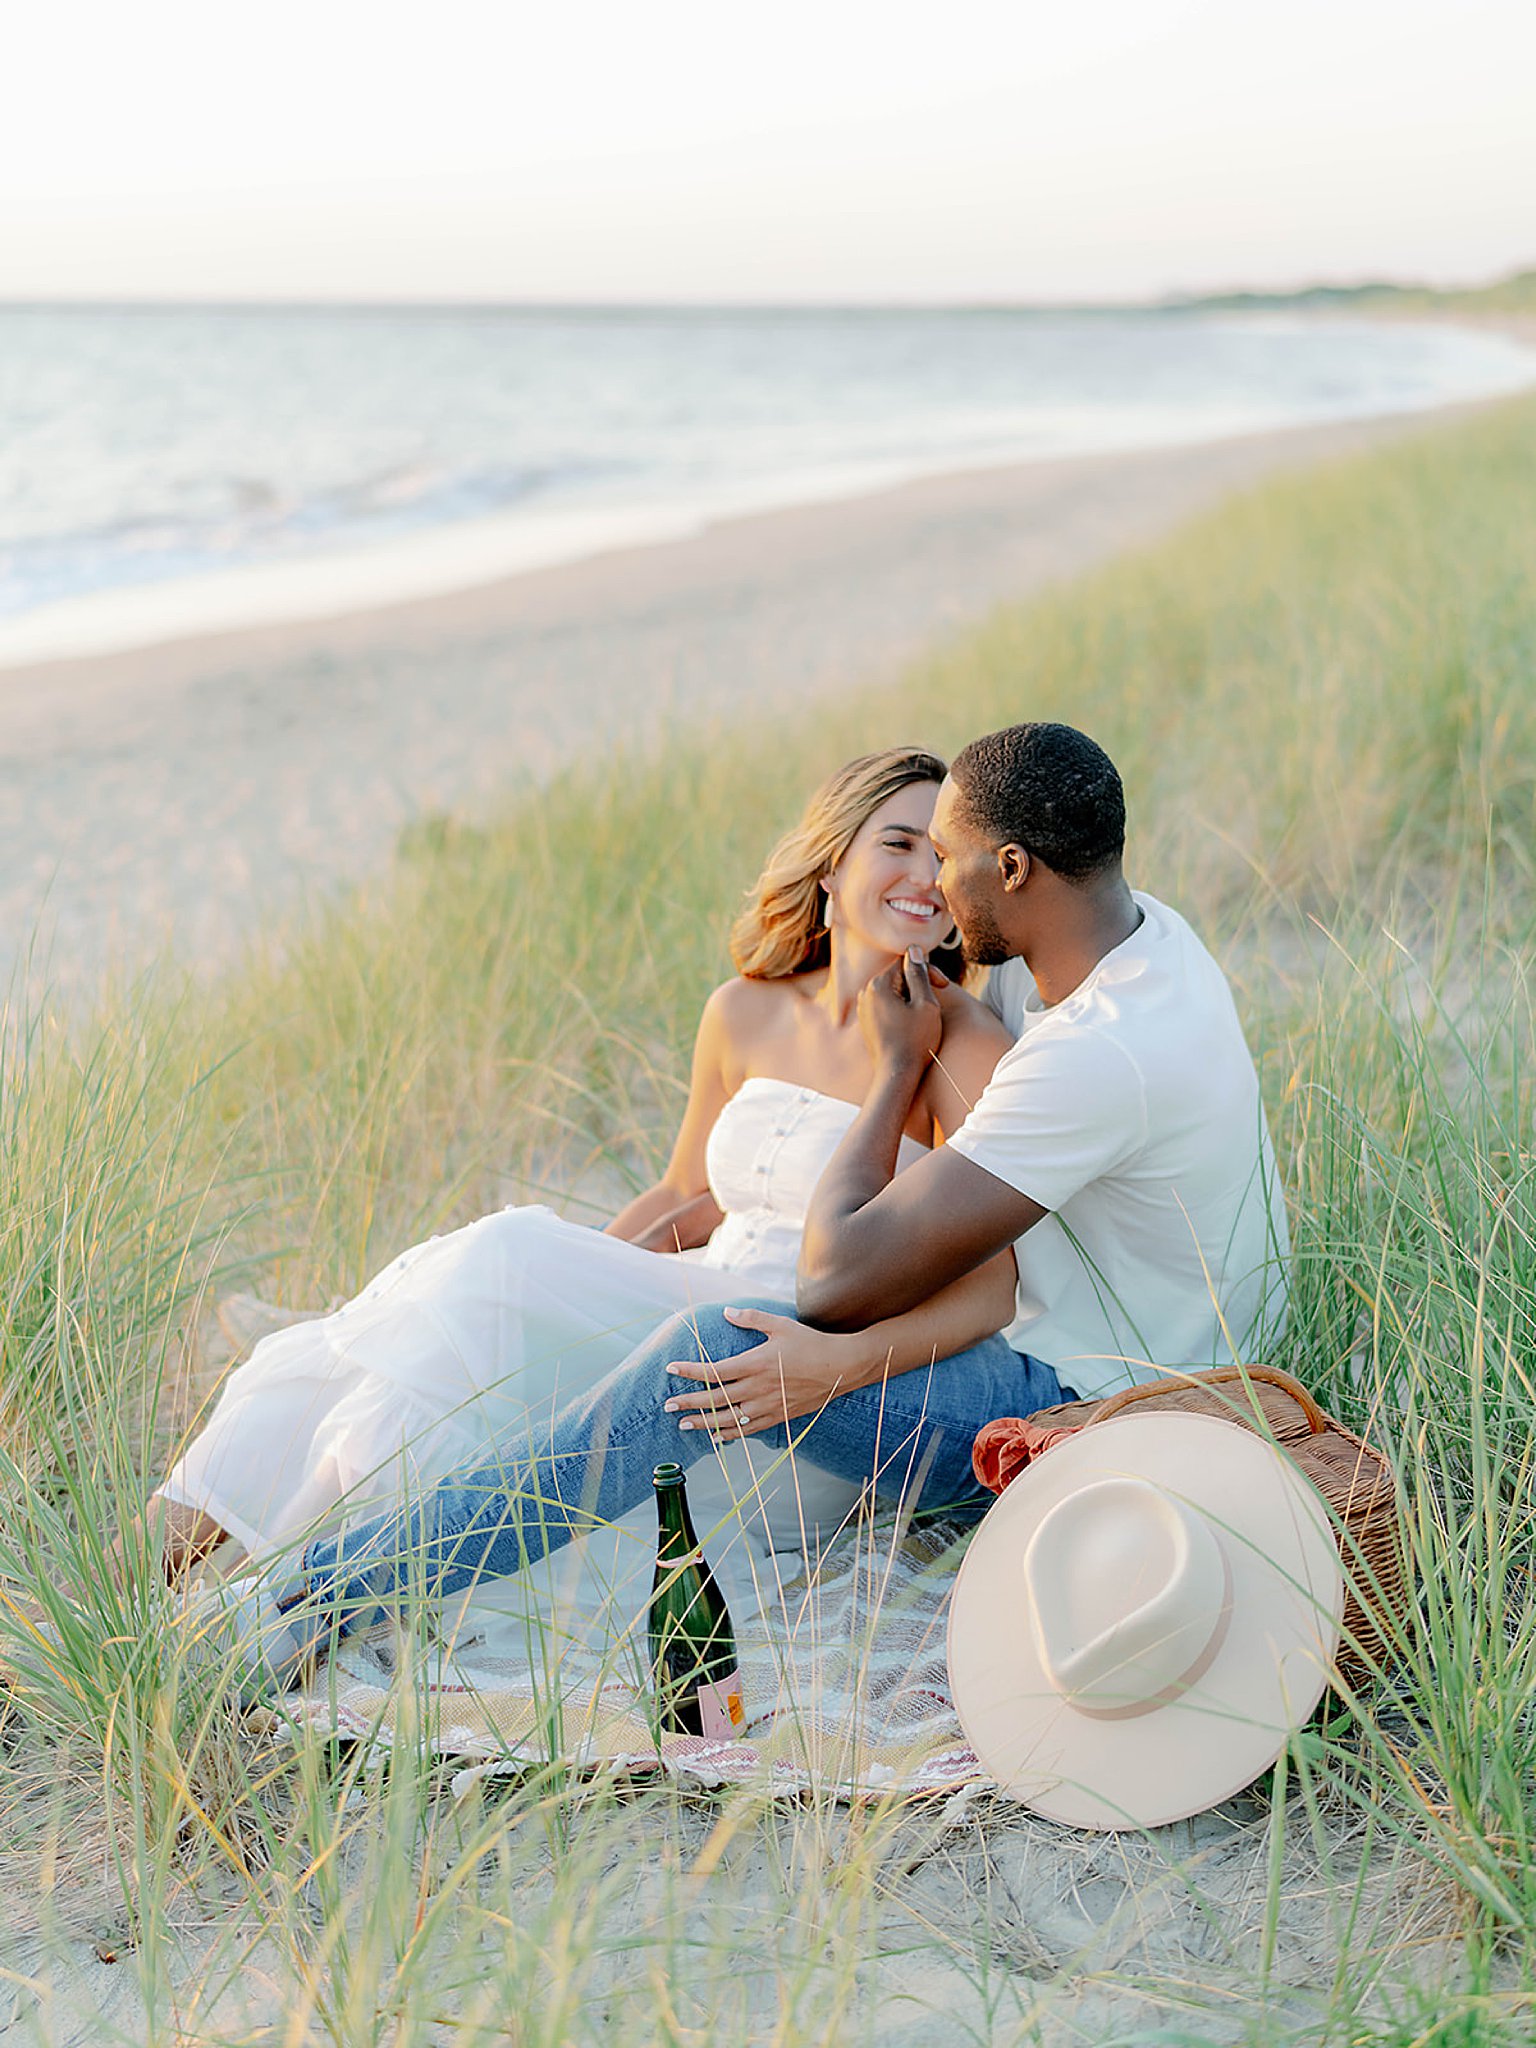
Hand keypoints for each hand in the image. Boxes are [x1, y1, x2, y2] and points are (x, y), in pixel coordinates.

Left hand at [662, 1307, 858, 1438]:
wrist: (841, 1368)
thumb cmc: (810, 1343)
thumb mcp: (781, 1325)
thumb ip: (751, 1319)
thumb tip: (727, 1312)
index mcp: (756, 1364)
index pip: (714, 1371)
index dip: (690, 1371)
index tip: (671, 1369)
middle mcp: (758, 1388)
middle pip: (716, 1399)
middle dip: (689, 1402)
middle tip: (668, 1405)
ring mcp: (768, 1406)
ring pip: (728, 1419)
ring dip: (704, 1422)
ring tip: (684, 1424)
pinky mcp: (778, 1417)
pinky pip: (748, 1429)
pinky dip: (730, 1434)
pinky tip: (716, 1436)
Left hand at [857, 948, 943, 1074]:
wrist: (897, 1074)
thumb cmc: (914, 1041)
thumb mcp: (925, 1004)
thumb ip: (919, 974)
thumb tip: (913, 950)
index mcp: (878, 985)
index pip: (905, 962)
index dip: (928, 971)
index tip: (943, 986)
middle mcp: (866, 993)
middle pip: (897, 976)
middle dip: (919, 984)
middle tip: (937, 999)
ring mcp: (864, 1008)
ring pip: (894, 991)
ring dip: (911, 997)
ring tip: (924, 1016)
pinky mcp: (867, 1021)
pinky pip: (887, 1005)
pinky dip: (902, 1009)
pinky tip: (912, 1025)